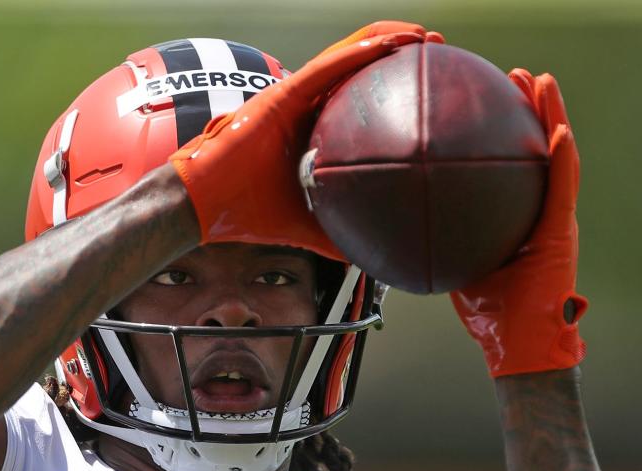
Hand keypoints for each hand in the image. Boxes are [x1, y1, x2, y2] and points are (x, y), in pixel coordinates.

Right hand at [169, 22, 443, 258]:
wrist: (204, 206)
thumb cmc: (246, 215)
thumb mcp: (304, 229)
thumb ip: (335, 236)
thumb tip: (370, 261)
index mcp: (309, 131)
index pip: (356, 99)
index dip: (391, 87)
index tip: (427, 88)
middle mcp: (304, 108)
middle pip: (358, 68)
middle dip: (399, 53)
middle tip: (437, 51)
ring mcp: (292, 98)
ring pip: (347, 56)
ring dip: (387, 40)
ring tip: (424, 38)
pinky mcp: (281, 96)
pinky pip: (326, 69)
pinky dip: (357, 54)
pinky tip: (389, 44)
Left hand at [451, 70, 587, 376]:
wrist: (518, 348)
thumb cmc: (489, 316)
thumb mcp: (459, 267)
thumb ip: (444, 243)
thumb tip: (401, 226)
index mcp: (521, 222)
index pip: (516, 169)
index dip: (508, 134)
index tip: (492, 104)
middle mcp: (542, 216)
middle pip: (540, 152)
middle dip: (531, 111)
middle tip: (517, 76)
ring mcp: (556, 223)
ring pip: (558, 158)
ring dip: (550, 117)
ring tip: (539, 82)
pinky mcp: (561, 235)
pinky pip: (563, 187)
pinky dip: (562, 157)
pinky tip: (556, 129)